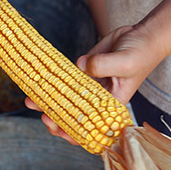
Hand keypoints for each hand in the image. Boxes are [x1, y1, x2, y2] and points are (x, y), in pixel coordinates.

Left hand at [26, 24, 164, 141]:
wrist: (141, 36)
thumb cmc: (140, 53)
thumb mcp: (125, 62)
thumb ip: (102, 66)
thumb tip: (80, 67)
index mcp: (111, 106)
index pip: (91, 128)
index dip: (73, 133)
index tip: (58, 129)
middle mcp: (98, 100)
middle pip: (74, 116)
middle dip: (55, 118)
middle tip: (42, 114)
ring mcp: (89, 85)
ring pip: (65, 98)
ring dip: (47, 100)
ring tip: (30, 100)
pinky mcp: (84, 70)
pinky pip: (65, 79)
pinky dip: (52, 81)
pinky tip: (38, 81)